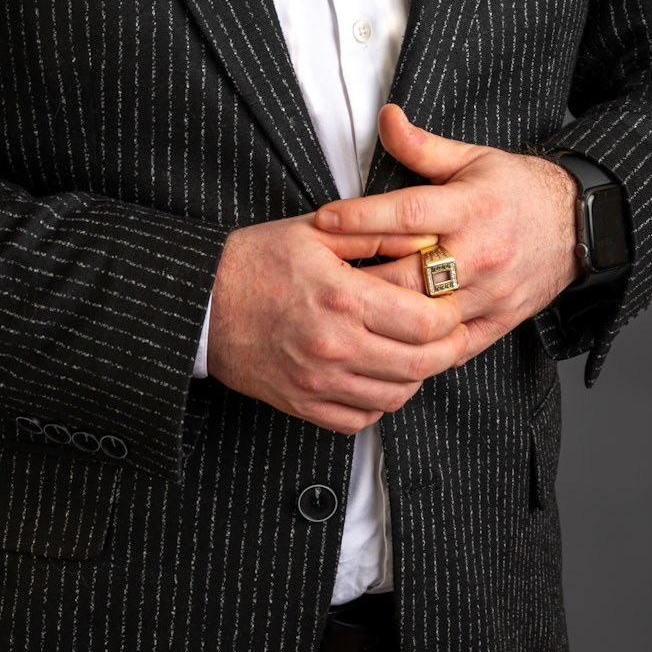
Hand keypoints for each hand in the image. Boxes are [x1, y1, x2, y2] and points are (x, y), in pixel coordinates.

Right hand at [207, 212, 475, 434]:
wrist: (200, 302)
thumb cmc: (254, 261)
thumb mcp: (315, 232)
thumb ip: (375, 234)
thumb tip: (426, 242)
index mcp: (343, 298)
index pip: (427, 322)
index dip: (451, 315)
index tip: (450, 305)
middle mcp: (335, 346)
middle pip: (422, 364)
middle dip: (447, 349)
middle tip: (449, 333)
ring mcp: (319, 382)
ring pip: (396, 396)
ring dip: (416, 377)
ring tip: (415, 352)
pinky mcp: (303, 404)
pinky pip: (360, 419)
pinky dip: (379, 403)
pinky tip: (378, 377)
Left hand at [312, 105, 580, 359]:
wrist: (577, 222)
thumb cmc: (516, 188)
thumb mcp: (471, 158)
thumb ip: (422, 145)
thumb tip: (385, 116)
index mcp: (471, 206)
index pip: (409, 213)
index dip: (362, 217)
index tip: (324, 219)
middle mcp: (482, 252)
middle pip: (413, 275)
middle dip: (364, 279)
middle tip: (322, 278)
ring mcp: (493, 291)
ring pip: (430, 317)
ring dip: (386, 317)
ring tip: (347, 312)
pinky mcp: (501, 320)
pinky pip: (455, 346)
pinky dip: (420, 348)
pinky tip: (387, 343)